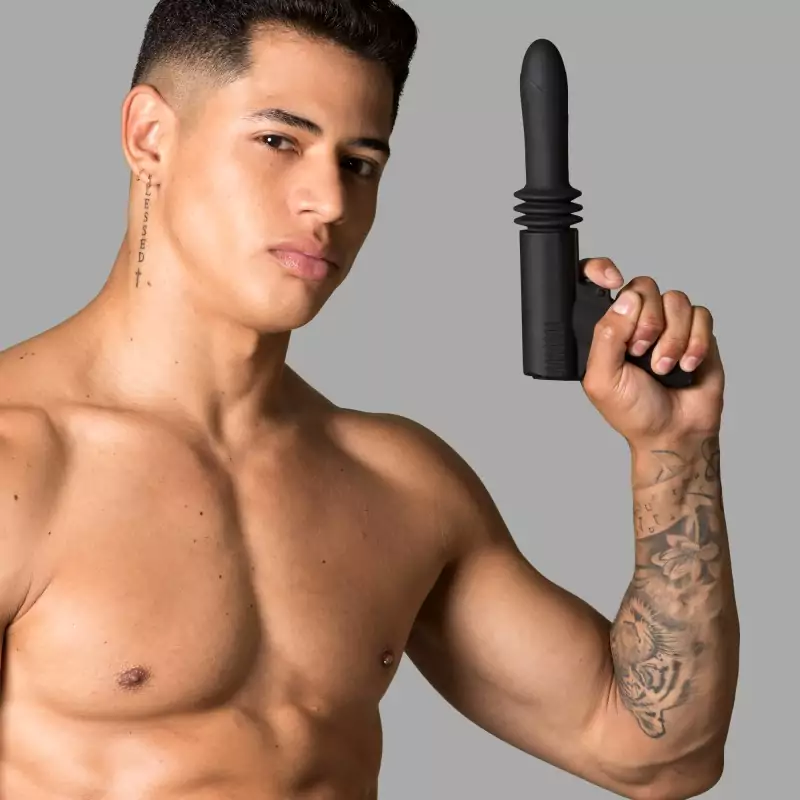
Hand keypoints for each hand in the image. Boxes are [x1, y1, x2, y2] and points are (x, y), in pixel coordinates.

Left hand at [578, 258, 724, 446]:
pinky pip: (701, 314)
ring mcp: (668, 324)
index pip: (596, 283)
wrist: (674, 431)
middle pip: (644, 286)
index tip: (611, 279)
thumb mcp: (602, 379)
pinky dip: (695, 342)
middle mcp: (636, 321)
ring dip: (672, 338)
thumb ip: (606, 338)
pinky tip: (686, 365)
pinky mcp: (697, 331)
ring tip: (664, 368)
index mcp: (607, 329)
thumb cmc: (633, 411)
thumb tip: (624, 301)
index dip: (600, 270)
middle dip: (647, 321)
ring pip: (675, 300)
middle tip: (641, 352)